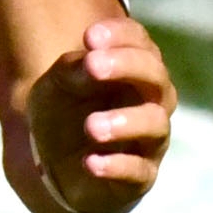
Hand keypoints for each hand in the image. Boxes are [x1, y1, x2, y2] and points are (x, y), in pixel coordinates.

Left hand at [25, 17, 174, 212]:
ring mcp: (150, 139)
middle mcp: (151, 101)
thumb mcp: (56, 85)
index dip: (121, 36)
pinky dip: (117, 166)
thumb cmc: (65, 113)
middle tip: (93, 66)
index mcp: (133, 70)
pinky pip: (139, 171)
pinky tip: (90, 162)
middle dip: (127, 66)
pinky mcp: (141, 176)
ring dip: (124, 121)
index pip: (140, 43)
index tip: (89, 36)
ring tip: (91, 126)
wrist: (58, 166)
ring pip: (155, 124)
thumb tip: (90, 63)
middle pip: (156, 76)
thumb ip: (71, 70)